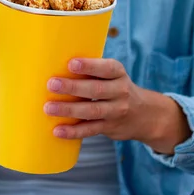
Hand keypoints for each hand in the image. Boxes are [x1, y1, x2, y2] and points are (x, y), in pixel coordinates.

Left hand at [44, 58, 190, 154]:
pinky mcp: (109, 128)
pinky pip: (90, 130)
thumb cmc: (116, 88)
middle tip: (52, 84)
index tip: (71, 63)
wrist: (144, 115)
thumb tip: (56, 65)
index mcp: (118, 74)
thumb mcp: (113, 76)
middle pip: (96, 89)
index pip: (106, 68)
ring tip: (49, 107)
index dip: (89, 66)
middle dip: (73, 87)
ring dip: (69, 110)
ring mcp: (115, 111)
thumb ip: (92, 72)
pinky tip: (58, 130)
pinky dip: (73, 131)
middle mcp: (120, 92)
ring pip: (92, 111)